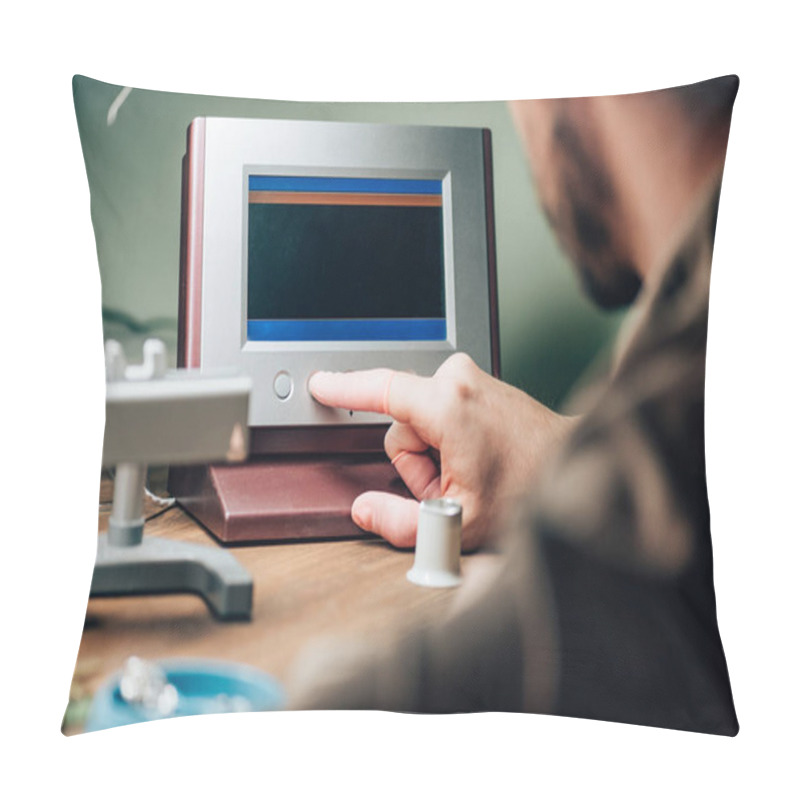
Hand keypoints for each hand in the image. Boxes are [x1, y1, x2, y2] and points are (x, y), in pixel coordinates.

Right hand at [309, 353, 576, 549]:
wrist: (573, 468)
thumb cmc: (529, 492)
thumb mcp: (459, 524)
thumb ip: (401, 524)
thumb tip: (364, 510)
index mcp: (448, 405)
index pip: (379, 388)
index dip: (343, 387)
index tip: (320, 384)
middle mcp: (458, 380)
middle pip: (401, 425)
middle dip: (417, 462)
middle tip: (454, 485)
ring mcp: (470, 378)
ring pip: (419, 420)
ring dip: (433, 454)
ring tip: (469, 473)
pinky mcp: (476, 384)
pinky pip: (438, 412)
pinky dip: (447, 440)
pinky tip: (476, 457)